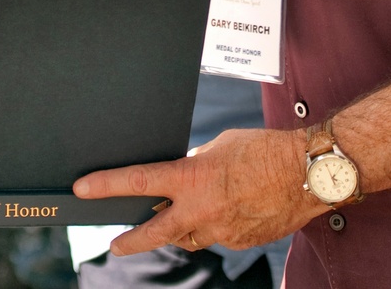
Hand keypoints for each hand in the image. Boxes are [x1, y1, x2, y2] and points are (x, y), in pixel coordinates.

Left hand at [73, 128, 322, 255]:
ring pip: (188, 238)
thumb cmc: (264, 149)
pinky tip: (226, 210)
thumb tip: (185, 177)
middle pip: (155, 232)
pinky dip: (213, 226)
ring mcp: (222, 232)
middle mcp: (202, 210)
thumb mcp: (219, 146)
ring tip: (176, 218)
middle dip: (131, 240)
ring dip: (179, 229)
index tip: (83, 189)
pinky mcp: (241, 242)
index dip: (106, 185)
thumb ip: (196, 164)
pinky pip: (217, 237)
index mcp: (192, 178)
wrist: (307, 173)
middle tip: (115, 244)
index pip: (138, 182)